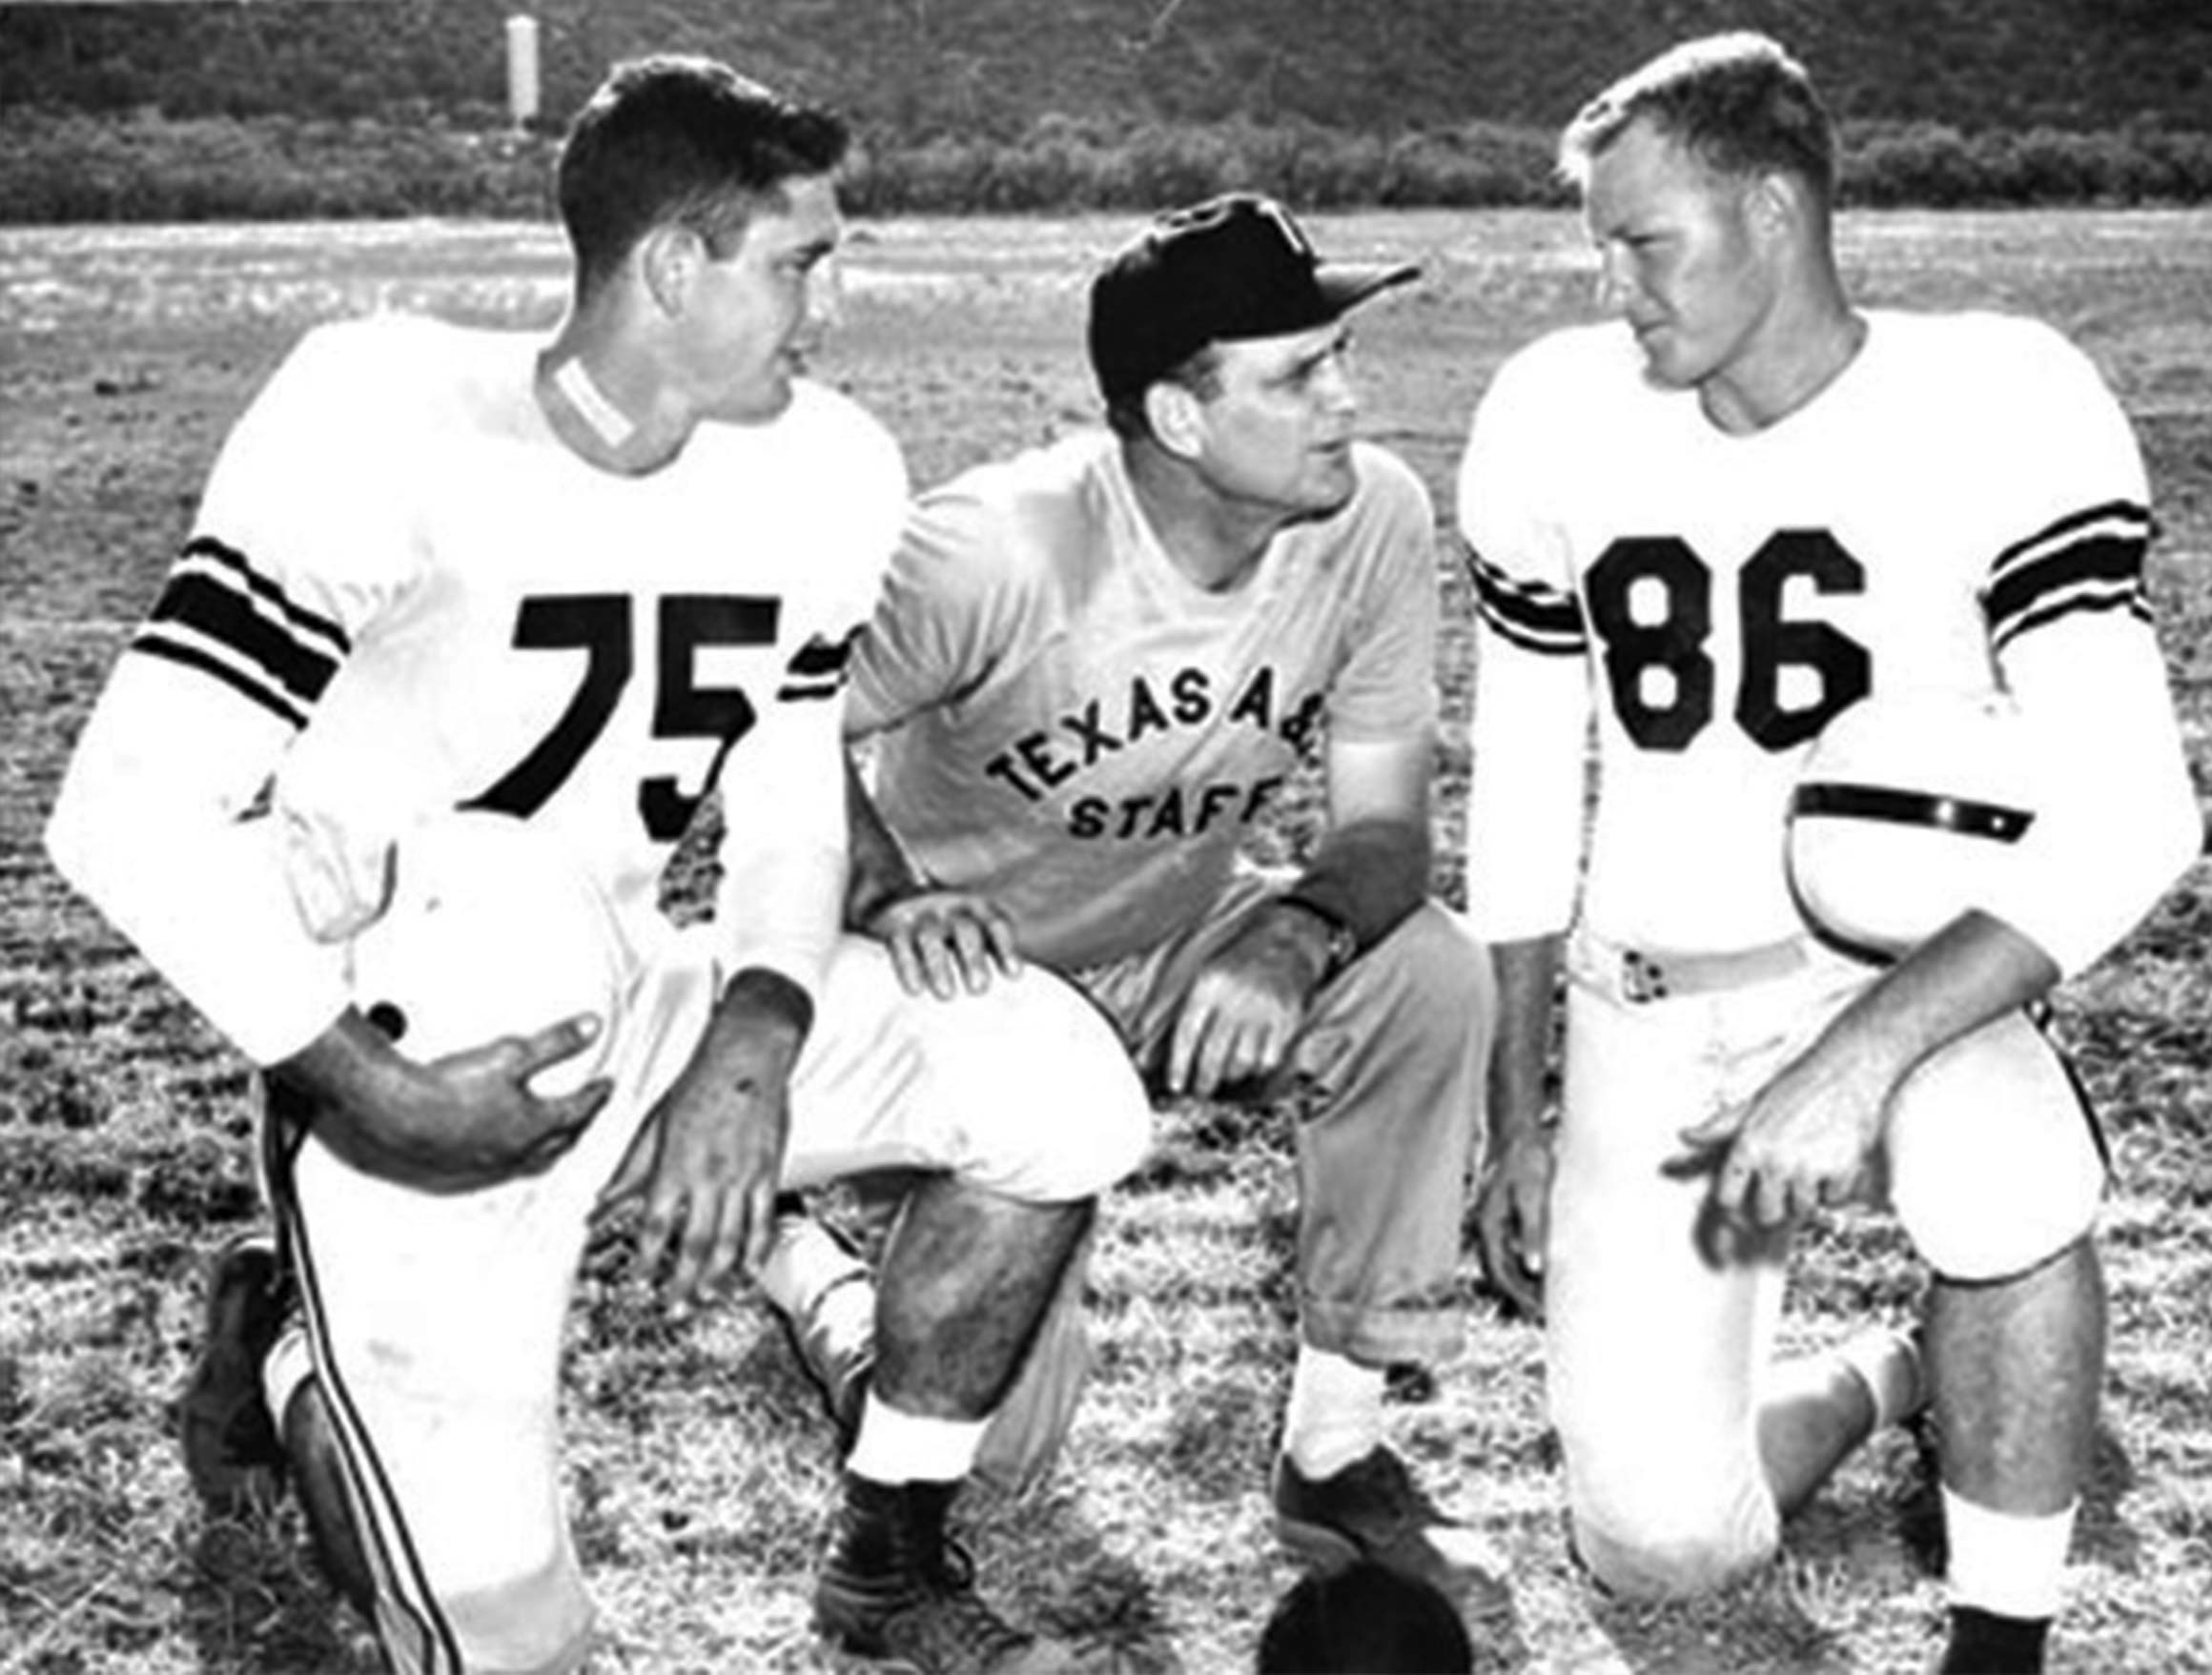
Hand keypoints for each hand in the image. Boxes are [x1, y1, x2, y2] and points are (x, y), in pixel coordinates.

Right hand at [286, 1012, 610, 1194]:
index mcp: (535, 1124)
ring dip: (551, 1145)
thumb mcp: (512, 1054)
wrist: (399, 1114)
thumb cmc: (452, 1088)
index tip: (606, 1085)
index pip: (578, 1110)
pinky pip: (502, 1166)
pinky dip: (516, 1156)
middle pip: (561, 1140)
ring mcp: (490, 1163)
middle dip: (578, 1124)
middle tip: (588, 1111)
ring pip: (534, 1158)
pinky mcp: (463, 1167)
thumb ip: (556, 1042)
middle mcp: (517, 1151)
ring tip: (556, 1134)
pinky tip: (505, 1148)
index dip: (595, 1095)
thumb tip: (591, 1027)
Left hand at [592, 1009, 796, 1310]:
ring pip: (731, 1240)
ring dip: (718, 1276)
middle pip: (694, 1244)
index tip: (639, 1281)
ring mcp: (742, 1177)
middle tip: (674, 1307)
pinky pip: (763, 1220)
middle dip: (683, 1282)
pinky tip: (749, 1269)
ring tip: (709, 1297)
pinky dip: (757, 1250)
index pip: (654, 1226)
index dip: (645, 1260)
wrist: (746, 1056)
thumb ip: (629, 1170)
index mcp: (674, 1166)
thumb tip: (601, 1202)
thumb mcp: (652, 1125)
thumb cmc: (699, 1084)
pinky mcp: (768, 1172)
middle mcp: (708, 1177)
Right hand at [860, 888, 1021, 998]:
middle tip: (979, 989)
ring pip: (930, 940)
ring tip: (947, 995)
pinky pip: (900, 945)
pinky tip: (915, 990)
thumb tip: (1015, 980)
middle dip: (974, 959)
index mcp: (975, 907)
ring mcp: (921, 916)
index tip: (1015, 976)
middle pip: (966, 931)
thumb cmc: (945, 922)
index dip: (1006, 948)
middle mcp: (950, 908)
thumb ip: (991, 947)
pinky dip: (908, 968)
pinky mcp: (893, 925)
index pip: (996, 923)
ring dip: (939, 968)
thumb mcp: (969, 925)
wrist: (891, 889)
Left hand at [1165, 906, 1326, 1098]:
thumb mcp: (1208, 974)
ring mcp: (1262, 1008)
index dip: (1179, 1065)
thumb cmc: (1240, 964)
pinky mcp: (1287, 1017)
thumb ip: (1190, 1009)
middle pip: (1212, 1054)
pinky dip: (1259, 1066)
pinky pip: (1268, 1058)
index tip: (1176, 1085)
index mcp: (1208, 985)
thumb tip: (1165, 1052)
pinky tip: (1254, 1060)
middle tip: (1201, 1092)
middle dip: (1204, 1081)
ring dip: (1232, 1074)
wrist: (1287, 941)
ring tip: (1229, 1073)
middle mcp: (1234, 997)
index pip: (1187, 1035)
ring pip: (1241, 1061)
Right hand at [1473, 1124, 1554, 1320]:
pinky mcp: (1506, 1214)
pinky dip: (1528, 1262)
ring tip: (1548, 1297)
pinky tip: (1546, 1267)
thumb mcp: (1532, 1196)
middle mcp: (1487, 1227)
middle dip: (1522, 1295)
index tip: (1539, 1312)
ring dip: (1525, 1281)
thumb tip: (1533, 1268)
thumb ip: (1532, 1232)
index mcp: (1489, 1225)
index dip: (1519, 1296)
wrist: (1520, 1130)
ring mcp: (1495, 1221)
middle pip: (1501, 1272)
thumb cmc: (1525, 1160)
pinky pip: (1514, 1247)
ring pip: (1506, 1261)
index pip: (1500, 1273)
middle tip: (1546, 1314)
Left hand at [1669, 1033, 1889, 1232]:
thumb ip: (1718, 1127)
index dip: (1736, 1200)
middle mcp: (1774, 1162)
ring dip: (1806, 1195)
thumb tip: (1686, 1135)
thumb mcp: (1750, 1106)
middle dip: (1774, 1204)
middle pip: (1766, 1214)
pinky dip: (1835, 1187)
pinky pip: (1833, 1200)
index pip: (1728, 1198)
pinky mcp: (1840, 1173)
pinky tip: (1832, 1163)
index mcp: (1747, 1147)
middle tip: (1783, 1183)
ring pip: (1801, 1209)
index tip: (1743, 1197)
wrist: (1845, 1072)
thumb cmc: (1798, 1086)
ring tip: (1809, 1166)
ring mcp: (1807, 1170)